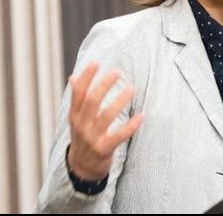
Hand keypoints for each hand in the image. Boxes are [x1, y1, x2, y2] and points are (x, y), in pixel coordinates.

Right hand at [66, 62, 143, 180]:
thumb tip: (73, 76)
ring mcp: (92, 138)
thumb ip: (77, 99)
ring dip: (119, 101)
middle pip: (92, 101)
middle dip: (103, 85)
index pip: (78, 93)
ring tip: (131, 89)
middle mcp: (81, 125)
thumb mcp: (76, 119)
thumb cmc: (83, 136)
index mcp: (75, 116)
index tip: (96, 63)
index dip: (86, 78)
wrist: (81, 168)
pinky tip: (141, 116)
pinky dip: (131, 126)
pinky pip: (119, 136)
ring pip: (106, 116)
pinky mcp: (104, 149)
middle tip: (117, 72)